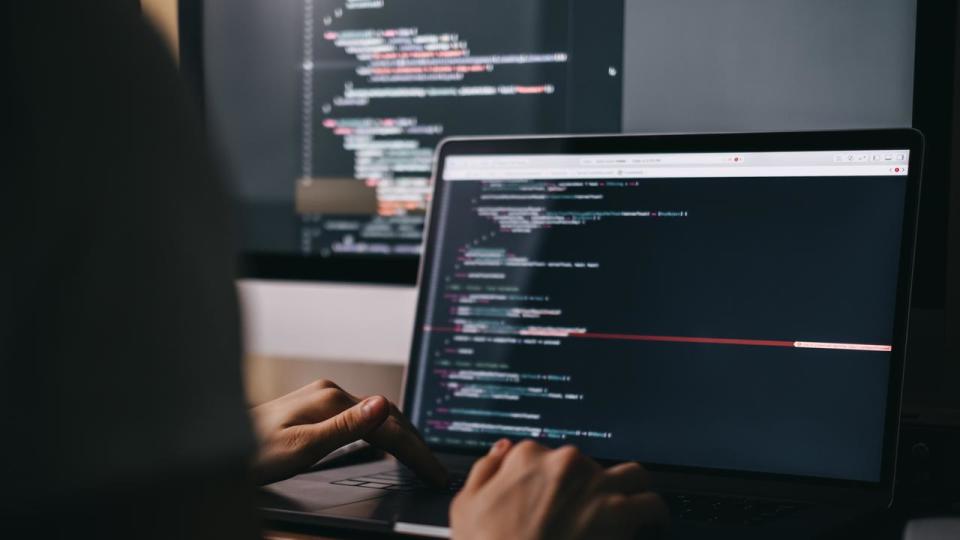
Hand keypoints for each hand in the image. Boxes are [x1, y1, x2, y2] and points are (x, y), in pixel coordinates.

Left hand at [250, 379, 446, 485]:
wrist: (215, 442)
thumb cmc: (251, 453)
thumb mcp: (301, 447)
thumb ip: (345, 427)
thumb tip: (382, 405)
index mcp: (330, 399)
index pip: (389, 426)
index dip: (416, 452)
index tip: (434, 472)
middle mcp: (330, 393)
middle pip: (388, 416)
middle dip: (417, 443)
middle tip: (437, 470)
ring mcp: (323, 398)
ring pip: (377, 416)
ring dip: (403, 436)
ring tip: (422, 458)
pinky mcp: (317, 409)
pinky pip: (362, 418)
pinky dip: (384, 433)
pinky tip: (388, 443)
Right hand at [451, 439, 667, 539]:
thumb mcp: (465, 506)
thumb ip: (485, 469)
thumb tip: (500, 449)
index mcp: (526, 457)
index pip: (546, 455)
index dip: (549, 479)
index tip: (553, 497)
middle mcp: (564, 463)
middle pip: (589, 465)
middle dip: (588, 487)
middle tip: (582, 515)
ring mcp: (595, 485)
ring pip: (630, 475)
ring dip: (629, 490)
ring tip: (629, 507)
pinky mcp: (620, 512)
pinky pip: (651, 503)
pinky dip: (653, 513)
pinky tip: (648, 523)